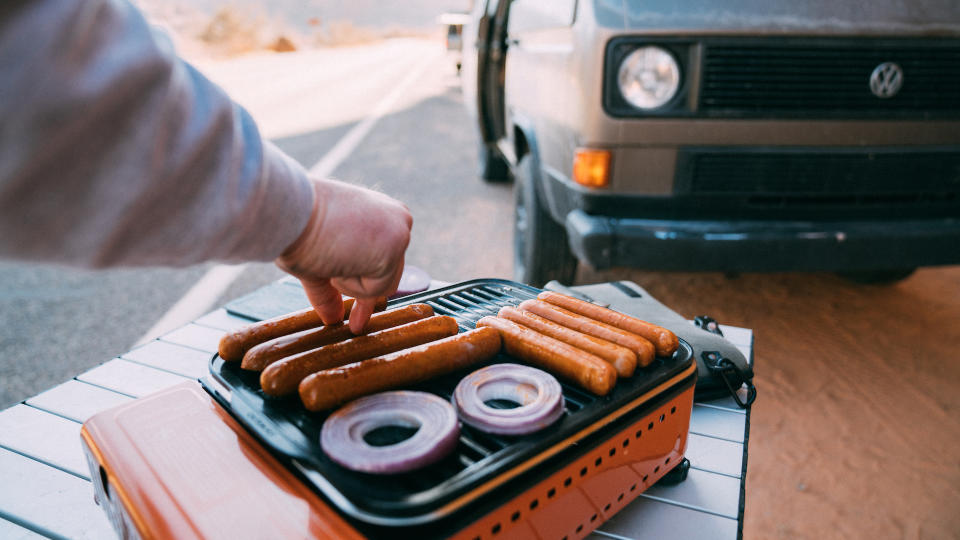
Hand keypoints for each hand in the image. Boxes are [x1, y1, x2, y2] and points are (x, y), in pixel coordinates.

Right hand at [276, 178, 411, 332]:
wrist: (289, 210)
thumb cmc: (296, 227)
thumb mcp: (318, 262)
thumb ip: (330, 289)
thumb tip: (333, 318)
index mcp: (381, 214)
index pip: (385, 261)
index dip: (369, 288)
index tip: (359, 319)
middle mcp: (398, 218)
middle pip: (391, 277)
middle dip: (367, 299)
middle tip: (356, 324)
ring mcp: (400, 231)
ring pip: (383, 286)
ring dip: (350, 284)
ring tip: (329, 257)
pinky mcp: (394, 245)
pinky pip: (375, 288)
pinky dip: (350, 284)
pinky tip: (336, 257)